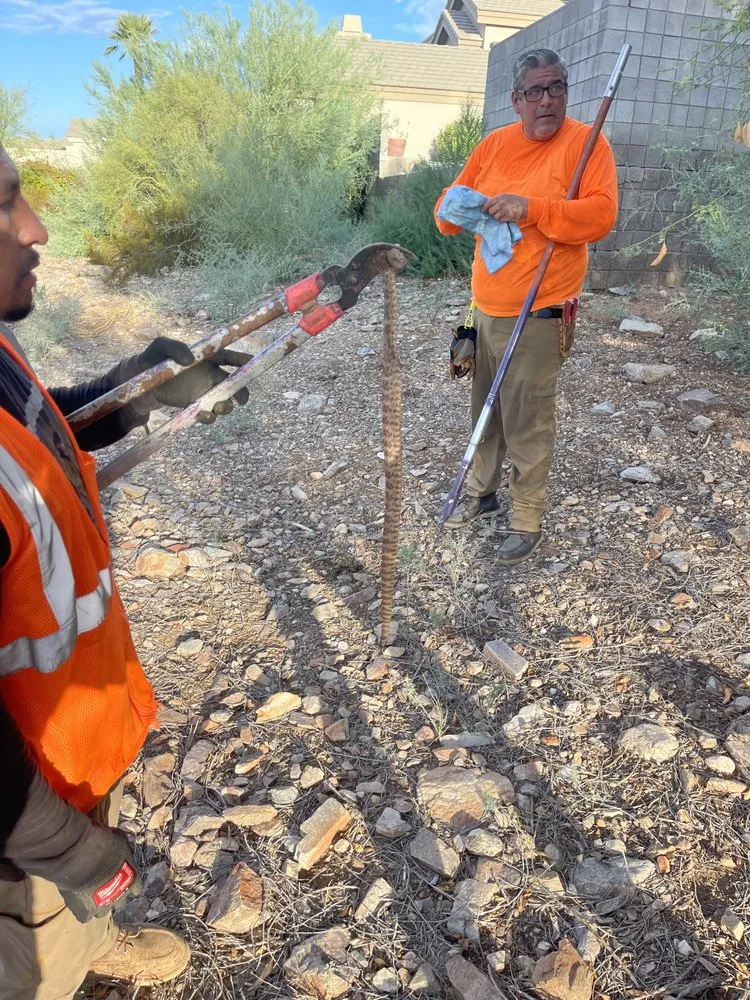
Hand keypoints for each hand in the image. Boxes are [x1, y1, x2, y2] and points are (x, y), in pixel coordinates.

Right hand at [60, 826, 141, 922]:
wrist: (81, 854)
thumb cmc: (104, 843)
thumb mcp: (121, 841)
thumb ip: (122, 851)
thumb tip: (120, 848)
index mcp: (133, 880)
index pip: (136, 888)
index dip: (129, 884)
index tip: (122, 878)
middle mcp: (120, 896)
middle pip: (120, 902)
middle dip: (114, 895)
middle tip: (104, 885)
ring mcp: (102, 906)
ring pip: (103, 911)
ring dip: (99, 904)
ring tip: (90, 894)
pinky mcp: (84, 911)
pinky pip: (85, 916)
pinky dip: (83, 910)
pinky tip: (79, 901)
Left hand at [136, 336, 252, 423]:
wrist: (142, 380)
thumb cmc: (154, 358)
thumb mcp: (160, 346)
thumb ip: (174, 347)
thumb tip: (189, 360)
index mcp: (207, 358)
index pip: (230, 357)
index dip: (243, 360)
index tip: (252, 363)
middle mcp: (210, 375)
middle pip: (233, 384)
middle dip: (241, 392)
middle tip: (241, 399)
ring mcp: (204, 392)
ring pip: (224, 402)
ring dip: (226, 407)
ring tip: (218, 408)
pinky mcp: (195, 405)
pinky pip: (208, 414)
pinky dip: (208, 417)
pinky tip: (201, 416)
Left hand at [483, 194, 527, 222]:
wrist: (526, 205)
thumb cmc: (515, 200)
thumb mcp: (506, 196)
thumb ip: (497, 200)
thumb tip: (487, 205)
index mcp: (500, 197)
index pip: (488, 203)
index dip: (484, 208)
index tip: (483, 211)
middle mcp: (502, 203)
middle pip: (491, 211)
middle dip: (492, 213)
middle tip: (496, 212)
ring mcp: (505, 210)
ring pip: (495, 217)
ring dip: (498, 217)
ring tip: (503, 214)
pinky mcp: (508, 216)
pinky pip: (501, 220)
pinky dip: (503, 219)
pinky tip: (507, 216)